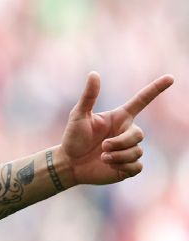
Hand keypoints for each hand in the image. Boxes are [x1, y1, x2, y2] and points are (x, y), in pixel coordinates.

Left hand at [62, 71, 173, 185]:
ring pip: (137, 151)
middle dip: (121, 142)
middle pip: (138, 135)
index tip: (170, 77)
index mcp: (120, 117)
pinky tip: (109, 166)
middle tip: (103, 146)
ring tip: (102, 157)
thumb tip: (94, 73)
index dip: (156, 89)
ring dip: (118, 156)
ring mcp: (129, 149)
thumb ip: (89, 96)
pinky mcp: (129, 166)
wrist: (69, 163)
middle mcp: (127, 132)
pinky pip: (137, 166)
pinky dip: (123, 166)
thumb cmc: (73, 137)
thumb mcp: (78, 115)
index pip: (142, 101)